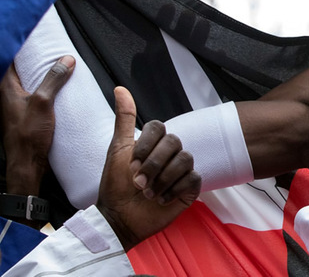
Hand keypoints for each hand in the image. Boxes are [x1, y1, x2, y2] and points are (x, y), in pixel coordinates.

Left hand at [0, 57, 74, 204]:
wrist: (25, 166)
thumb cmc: (28, 136)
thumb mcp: (44, 102)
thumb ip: (54, 79)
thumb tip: (65, 60)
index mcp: (6, 90)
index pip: (7, 61)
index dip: (17, 47)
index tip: (30, 36)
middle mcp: (6, 98)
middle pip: (15, 72)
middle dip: (27, 60)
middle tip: (42, 48)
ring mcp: (13, 109)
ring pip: (22, 85)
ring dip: (33, 75)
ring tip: (50, 66)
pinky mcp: (21, 119)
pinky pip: (28, 97)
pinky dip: (37, 89)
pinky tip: (50, 92)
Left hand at [96, 88, 200, 249]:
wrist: (120, 219)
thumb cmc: (115, 186)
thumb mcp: (118, 149)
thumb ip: (124, 118)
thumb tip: (120, 88)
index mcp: (153, 142)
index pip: (160, 127)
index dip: (146, 146)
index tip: (132, 164)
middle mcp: (169, 154)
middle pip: (174, 143)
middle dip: (154, 165)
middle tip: (139, 183)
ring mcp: (181, 170)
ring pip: (185, 159)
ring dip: (163, 180)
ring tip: (149, 193)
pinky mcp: (190, 188)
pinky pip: (193, 178)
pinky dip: (174, 189)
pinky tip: (162, 199)